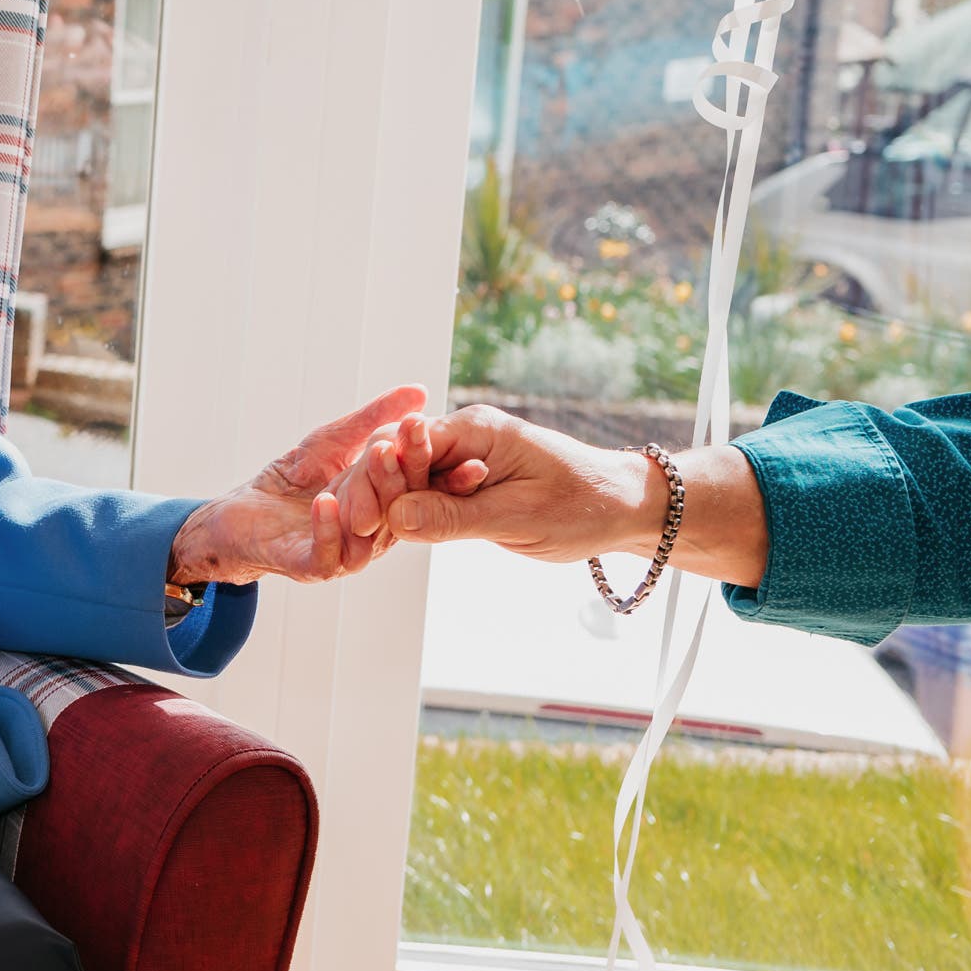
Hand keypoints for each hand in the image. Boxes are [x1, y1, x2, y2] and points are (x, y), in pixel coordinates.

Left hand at [166, 384, 428, 586]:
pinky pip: (328, 555)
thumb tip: (419, 390)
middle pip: (399, 507)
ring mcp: (345, 554)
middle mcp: (374, 534)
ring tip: (372, 460)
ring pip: (370, 533)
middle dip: (403, 471)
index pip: (414, 483)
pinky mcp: (312, 567)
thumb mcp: (334, 441)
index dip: (422, 455)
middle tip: (402, 440)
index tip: (424, 425)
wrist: (241, 513)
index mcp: (386, 507)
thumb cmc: (292, 479)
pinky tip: (325, 500)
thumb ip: (374, 419)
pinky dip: (328, 528)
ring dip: (373, 497)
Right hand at [335, 404, 636, 558]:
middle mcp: (462, 437)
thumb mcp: (519, 516)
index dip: (377, 480)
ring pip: (403, 480)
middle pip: (394, 458)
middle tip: (347, 533)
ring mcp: (460, 460)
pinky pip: (422, 497)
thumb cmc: (583, 504)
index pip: (405, 445)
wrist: (624, 507)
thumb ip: (455, 517)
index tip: (358, 519)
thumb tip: (396, 519)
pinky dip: (403, 516)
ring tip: (354, 541)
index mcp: (474, 429)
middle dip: (367, 493)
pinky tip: (379, 539)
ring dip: (381, 506)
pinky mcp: (463, 485)